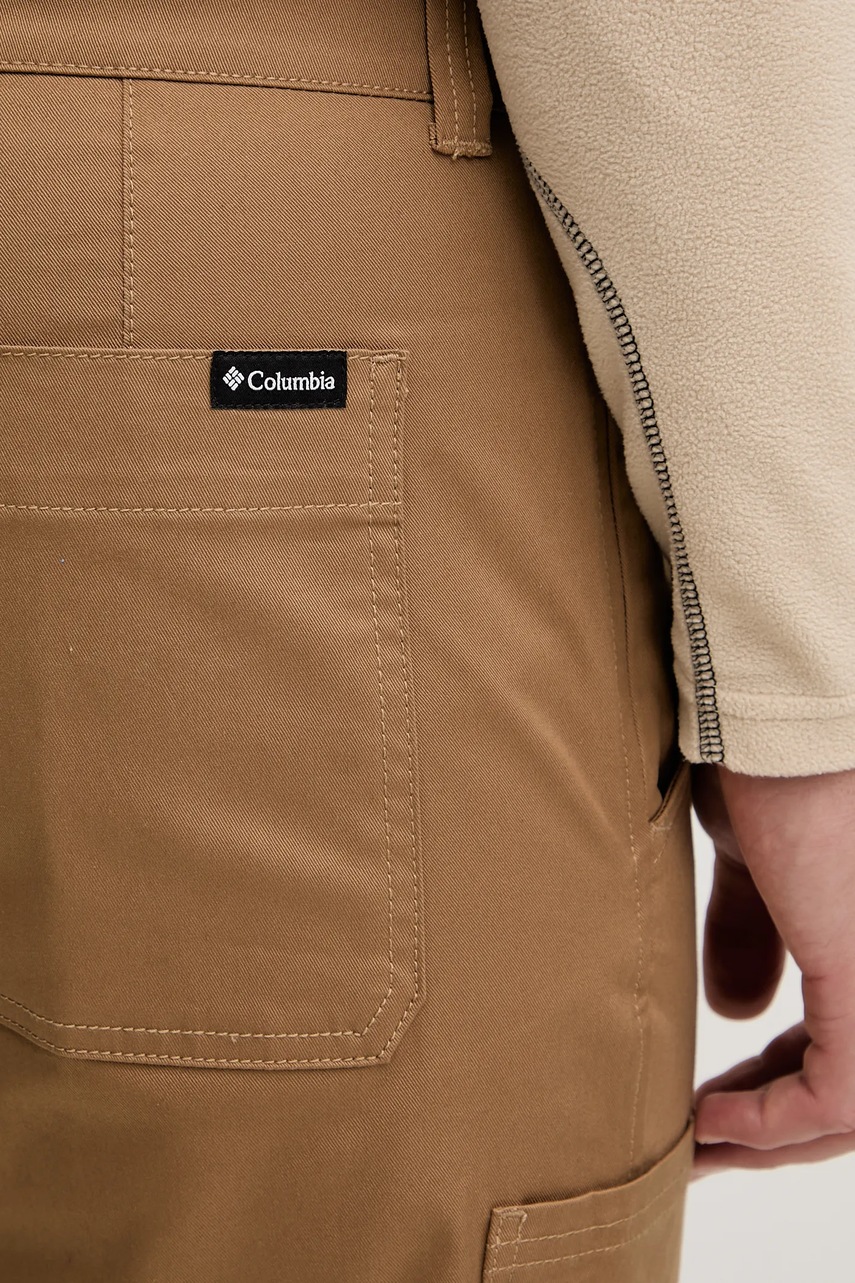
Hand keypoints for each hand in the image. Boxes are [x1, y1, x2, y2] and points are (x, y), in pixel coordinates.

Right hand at [688, 760, 854, 1177]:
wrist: (773, 724)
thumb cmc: (771, 769)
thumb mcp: (762, 869)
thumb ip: (755, 936)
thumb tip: (738, 1011)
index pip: (853, 1041)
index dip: (786, 1083)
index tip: (718, 1102)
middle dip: (776, 1125)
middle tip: (705, 1147)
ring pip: (854, 1103)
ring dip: (770, 1138)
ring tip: (700, 1146)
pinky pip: (839, 1094)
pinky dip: (771, 1122)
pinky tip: (712, 1123)